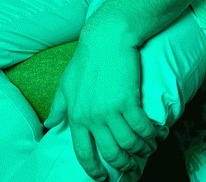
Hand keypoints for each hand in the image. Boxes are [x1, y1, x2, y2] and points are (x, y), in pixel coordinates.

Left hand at [45, 19, 155, 180]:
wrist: (107, 37)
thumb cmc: (87, 58)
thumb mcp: (66, 83)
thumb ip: (58, 106)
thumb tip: (48, 123)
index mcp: (77, 116)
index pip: (83, 153)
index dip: (94, 169)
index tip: (103, 177)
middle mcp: (93, 118)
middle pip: (110, 152)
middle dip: (123, 164)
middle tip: (131, 166)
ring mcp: (111, 110)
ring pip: (128, 143)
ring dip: (140, 150)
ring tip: (148, 149)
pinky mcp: (129, 100)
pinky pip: (141, 127)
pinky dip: (150, 135)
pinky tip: (157, 134)